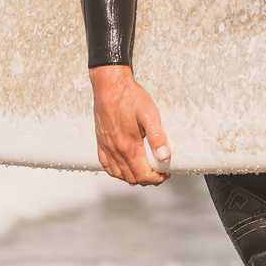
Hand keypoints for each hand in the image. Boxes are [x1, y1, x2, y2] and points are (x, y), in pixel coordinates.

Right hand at [89, 65, 171, 184]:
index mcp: (128, 146)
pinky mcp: (100, 142)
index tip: (164, 173)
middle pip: (132, 178)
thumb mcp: (149, 115)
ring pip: (119, 174)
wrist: (110, 85)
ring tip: (144, 171)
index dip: (156, 179)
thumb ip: (157, 137)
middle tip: (158, 173)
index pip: (143, 175)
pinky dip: (116, 172)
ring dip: (133, 177)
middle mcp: (115, 149)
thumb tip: (165, 156)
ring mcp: (106, 147)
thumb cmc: (129, 97)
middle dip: (147, 179)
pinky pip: (106, 165)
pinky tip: (124, 168)